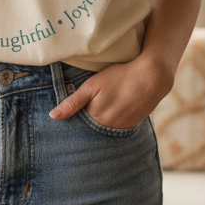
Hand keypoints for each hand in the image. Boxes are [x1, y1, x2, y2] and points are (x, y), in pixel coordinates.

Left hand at [49, 55, 173, 129]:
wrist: (152, 77)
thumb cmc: (119, 77)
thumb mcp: (92, 86)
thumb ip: (72, 102)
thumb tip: (52, 117)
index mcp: (96, 118)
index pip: (79, 123)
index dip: (76, 115)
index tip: (76, 109)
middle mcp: (108, 127)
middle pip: (92, 126)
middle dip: (88, 119)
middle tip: (95, 101)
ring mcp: (122, 127)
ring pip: (105, 126)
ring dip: (102, 120)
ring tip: (106, 103)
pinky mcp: (133, 124)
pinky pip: (118, 125)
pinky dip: (114, 119)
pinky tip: (117, 106)